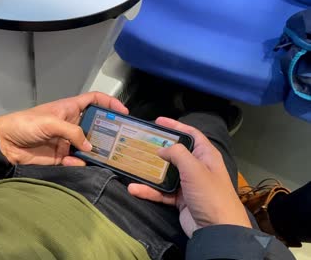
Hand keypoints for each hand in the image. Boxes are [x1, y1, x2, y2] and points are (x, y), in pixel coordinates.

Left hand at [0, 92, 127, 165]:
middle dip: (108, 131)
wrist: (4, 143)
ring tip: (109, 156)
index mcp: (69, 108)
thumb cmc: (26, 124)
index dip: (109, 103)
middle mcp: (71, 123)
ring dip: (97, 150)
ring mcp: (66, 141)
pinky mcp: (60, 156)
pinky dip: (80, 162)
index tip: (124, 111)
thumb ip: (73, 132)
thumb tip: (91, 148)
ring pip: (88, 145)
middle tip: (122, 139)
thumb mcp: (51, 122)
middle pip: (95, 125)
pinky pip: (76, 160)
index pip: (94, 100)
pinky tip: (81, 163)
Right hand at [128, 117, 250, 237]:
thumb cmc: (210, 194)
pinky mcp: (179, 200)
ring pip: (165, 173)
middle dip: (158, 148)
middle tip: (140, 142)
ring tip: (133, 164)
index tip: (158, 121)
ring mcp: (187, 184)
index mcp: (206, 155)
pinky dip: (148, 191)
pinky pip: (161, 192)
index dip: (175, 126)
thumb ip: (177, 153)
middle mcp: (197, 167)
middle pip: (175, 153)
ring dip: (149, 171)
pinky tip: (134, 188)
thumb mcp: (194, 168)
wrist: (217, 230)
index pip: (191, 134)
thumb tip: (162, 148)